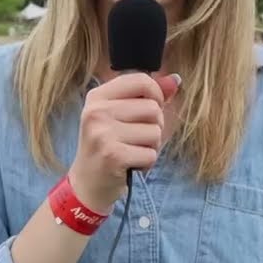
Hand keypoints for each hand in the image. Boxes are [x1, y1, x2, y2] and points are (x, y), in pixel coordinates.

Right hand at [68, 72, 181, 211]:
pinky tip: (131, 164)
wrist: (87, 183)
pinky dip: (147, 163)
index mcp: (97, 96)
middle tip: (136, 138)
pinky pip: (151, 154)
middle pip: (152, 108)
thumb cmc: (108, 146)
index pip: (141, 80)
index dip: (156, 95)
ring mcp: (103, 134)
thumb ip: (147, 97)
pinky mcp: (113, 156)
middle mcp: (97, 112)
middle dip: (154, 126)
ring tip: (132, 151)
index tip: (150, 110)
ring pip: (155, 132)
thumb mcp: (120, 115)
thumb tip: (176, 80)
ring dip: (151, 146)